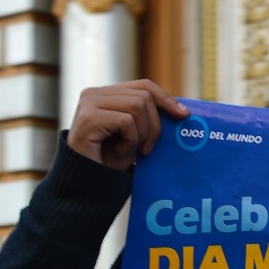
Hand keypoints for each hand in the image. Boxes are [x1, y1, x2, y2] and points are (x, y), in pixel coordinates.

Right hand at [66, 79, 188, 170]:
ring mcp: (89, 103)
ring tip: (131, 150)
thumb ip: (147, 117)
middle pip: (144, 96)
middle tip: (148, 148)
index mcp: (105, 94)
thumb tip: (180, 109)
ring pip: (138, 106)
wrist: (86, 183)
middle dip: (154, 125)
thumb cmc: (109, 160)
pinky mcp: (88, 118)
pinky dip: (130, 140)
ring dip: (142, 134)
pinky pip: (127, 121)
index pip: (143, 86)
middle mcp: (94, 93)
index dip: (165, 98)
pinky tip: (119, 152)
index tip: (183, 115)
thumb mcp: (133, 134)